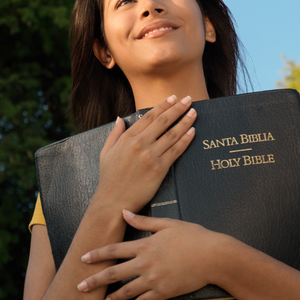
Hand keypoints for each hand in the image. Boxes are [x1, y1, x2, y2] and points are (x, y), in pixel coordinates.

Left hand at [76, 210, 223, 299]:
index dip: (97, 254)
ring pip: (127, 290)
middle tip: (80, 287)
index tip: (83, 258)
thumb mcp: (167, 224)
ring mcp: (154, 279)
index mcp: (145, 245)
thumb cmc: (193, 237)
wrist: (213, 256)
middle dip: (95, 280)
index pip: (114, 250)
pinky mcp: (164, 291)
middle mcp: (145, 263)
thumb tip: (124, 212)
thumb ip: (144, 221)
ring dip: (112, 296)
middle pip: (114, 273)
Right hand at [95, 95, 197, 212]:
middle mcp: (140, 143)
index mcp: (127, 138)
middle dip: (178, 108)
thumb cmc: (109, 179)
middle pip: (163, 121)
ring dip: (185, 121)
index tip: (173, 98)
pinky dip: (186, 140)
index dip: (163, 105)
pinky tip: (192, 132)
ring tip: (194, 113)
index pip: (149, 116)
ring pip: (172, 134)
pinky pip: (176, 150)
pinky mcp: (160, 168)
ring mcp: (151, 155)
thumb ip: (114, 134)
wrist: (114, 201)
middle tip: (188, 100)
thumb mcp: (105, 152)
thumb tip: (119, 118)